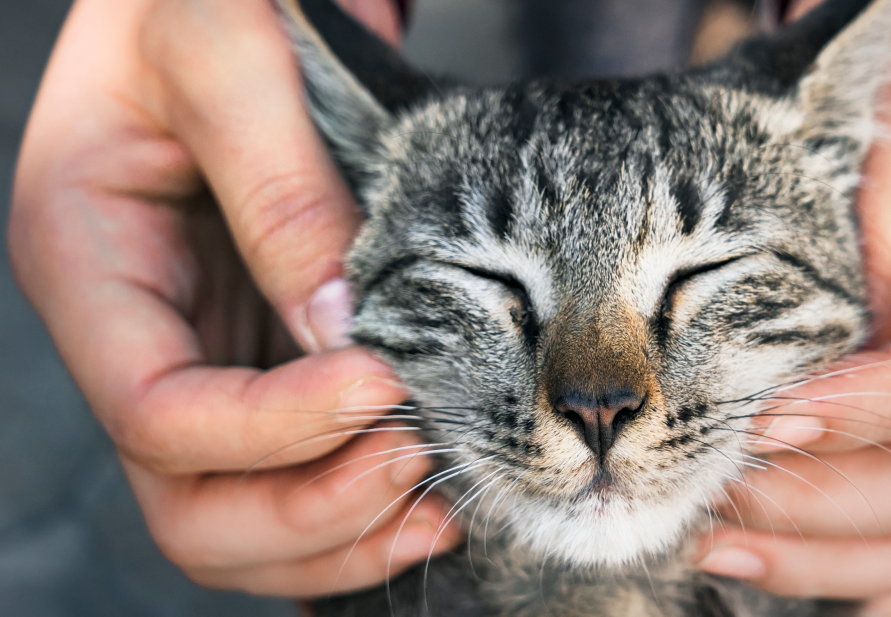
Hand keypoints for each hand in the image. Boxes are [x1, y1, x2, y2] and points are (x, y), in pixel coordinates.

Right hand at [9, 0, 457, 596]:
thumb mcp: (223, 52)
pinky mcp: (266, 358)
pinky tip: (433, 491)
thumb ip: (277, 188)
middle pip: (189, 502)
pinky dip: (360, 507)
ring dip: (339, 531)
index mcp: (87, 264)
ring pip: (240, 514)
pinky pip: (295, 474)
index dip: (272, 430)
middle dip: (307, 509)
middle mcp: (138, 333)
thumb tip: (342, 333)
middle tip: (420, 463)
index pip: (157, 411)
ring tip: (440, 498)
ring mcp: (203, 356)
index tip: (386, 385)